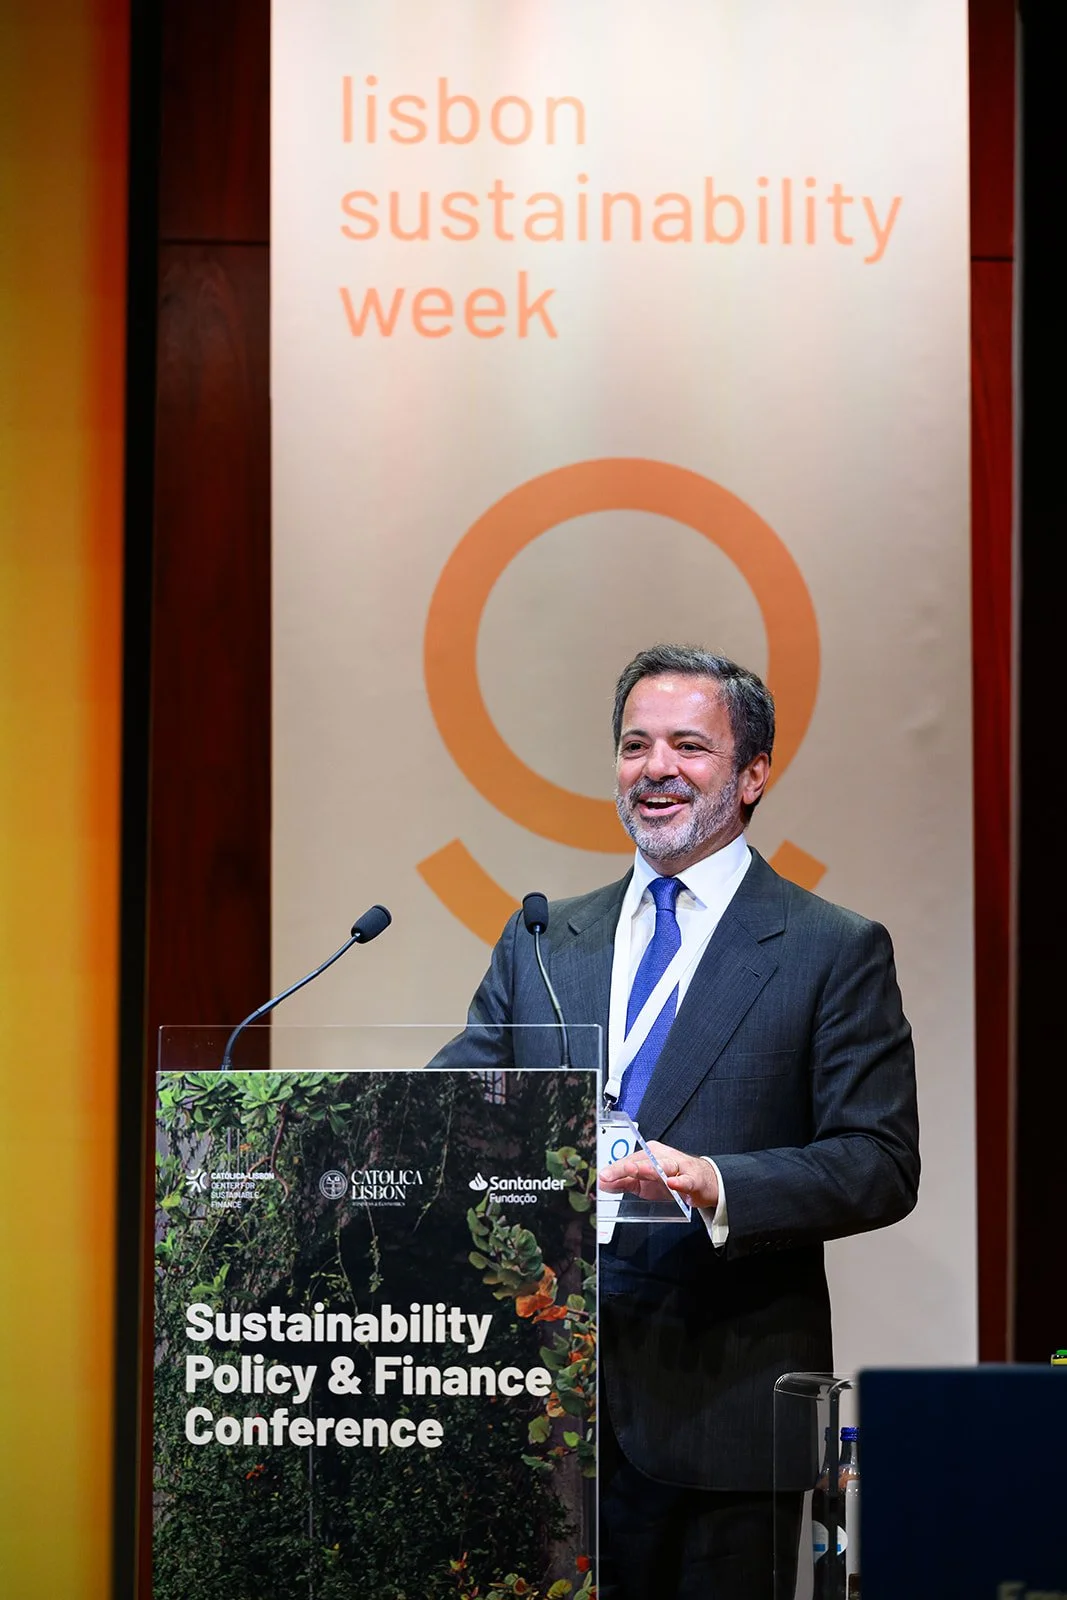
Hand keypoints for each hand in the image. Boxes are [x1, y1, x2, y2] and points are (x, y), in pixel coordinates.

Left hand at [597, 1140, 718, 1209]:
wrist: (703, 1183)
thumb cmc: (672, 1180)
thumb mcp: (644, 1184)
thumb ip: (624, 1183)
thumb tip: (603, 1183)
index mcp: (649, 1155)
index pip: (630, 1160)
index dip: (615, 1169)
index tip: (603, 1176)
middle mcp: (662, 1156)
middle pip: (643, 1161)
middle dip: (627, 1166)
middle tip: (613, 1172)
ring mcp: (679, 1166)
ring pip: (663, 1166)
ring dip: (649, 1168)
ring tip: (635, 1170)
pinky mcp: (693, 1179)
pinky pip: (686, 1180)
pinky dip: (679, 1182)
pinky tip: (672, 1183)